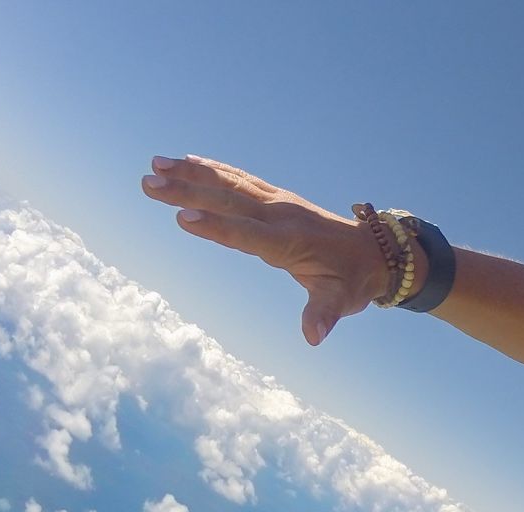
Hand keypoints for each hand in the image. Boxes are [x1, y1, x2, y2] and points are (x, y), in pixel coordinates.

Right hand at [141, 155, 389, 344]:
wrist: (374, 252)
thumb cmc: (352, 281)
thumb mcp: (340, 301)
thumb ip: (323, 315)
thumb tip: (314, 337)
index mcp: (289, 242)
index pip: (247, 234)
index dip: (217, 228)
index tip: (182, 217)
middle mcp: (279, 216)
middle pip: (228, 201)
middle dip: (188, 191)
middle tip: (149, 182)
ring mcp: (277, 202)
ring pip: (229, 183)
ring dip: (192, 173)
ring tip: (155, 163)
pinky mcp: (276, 197)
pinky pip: (240, 179)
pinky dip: (213, 169)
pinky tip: (186, 161)